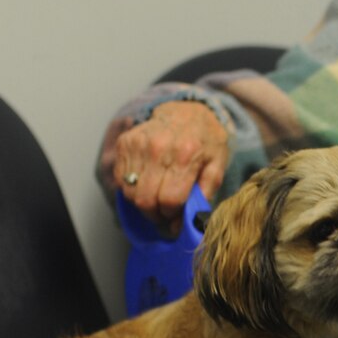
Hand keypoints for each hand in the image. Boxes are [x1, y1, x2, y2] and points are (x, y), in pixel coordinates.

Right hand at [112, 100, 229, 234]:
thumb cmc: (205, 142)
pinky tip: (146, 180)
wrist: (188, 111)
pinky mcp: (125, 143)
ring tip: (156, 194)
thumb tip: (183, 225)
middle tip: (164, 210)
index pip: (170, 200)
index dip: (172, 214)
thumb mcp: (217, 168)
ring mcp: (138, 144)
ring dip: (142, 201)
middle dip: (155, 213)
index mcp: (186, 155)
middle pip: (146, 200)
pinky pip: (120, 179)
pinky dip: (131, 187)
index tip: (176, 213)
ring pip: (130, 193)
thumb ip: (203, 197)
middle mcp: (159, 148)